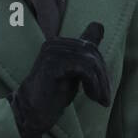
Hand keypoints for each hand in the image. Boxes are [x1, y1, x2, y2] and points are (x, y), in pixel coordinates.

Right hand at [8, 21, 110, 137]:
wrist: (33, 112)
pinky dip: (92, 84)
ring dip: (99, 82)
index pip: (90, 45)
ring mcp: (51, 53)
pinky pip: (83, 69)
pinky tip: (91, 97)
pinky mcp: (52, 65)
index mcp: (58, 43)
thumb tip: (98, 25)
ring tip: (98, 99)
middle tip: (105, 97)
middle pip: (91, 51)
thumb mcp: (74, 70)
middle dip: (102, 76)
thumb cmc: (53, 93)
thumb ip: (84, 52)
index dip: (101, 66)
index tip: (103, 88)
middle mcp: (54, 43)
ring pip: (89, 61)